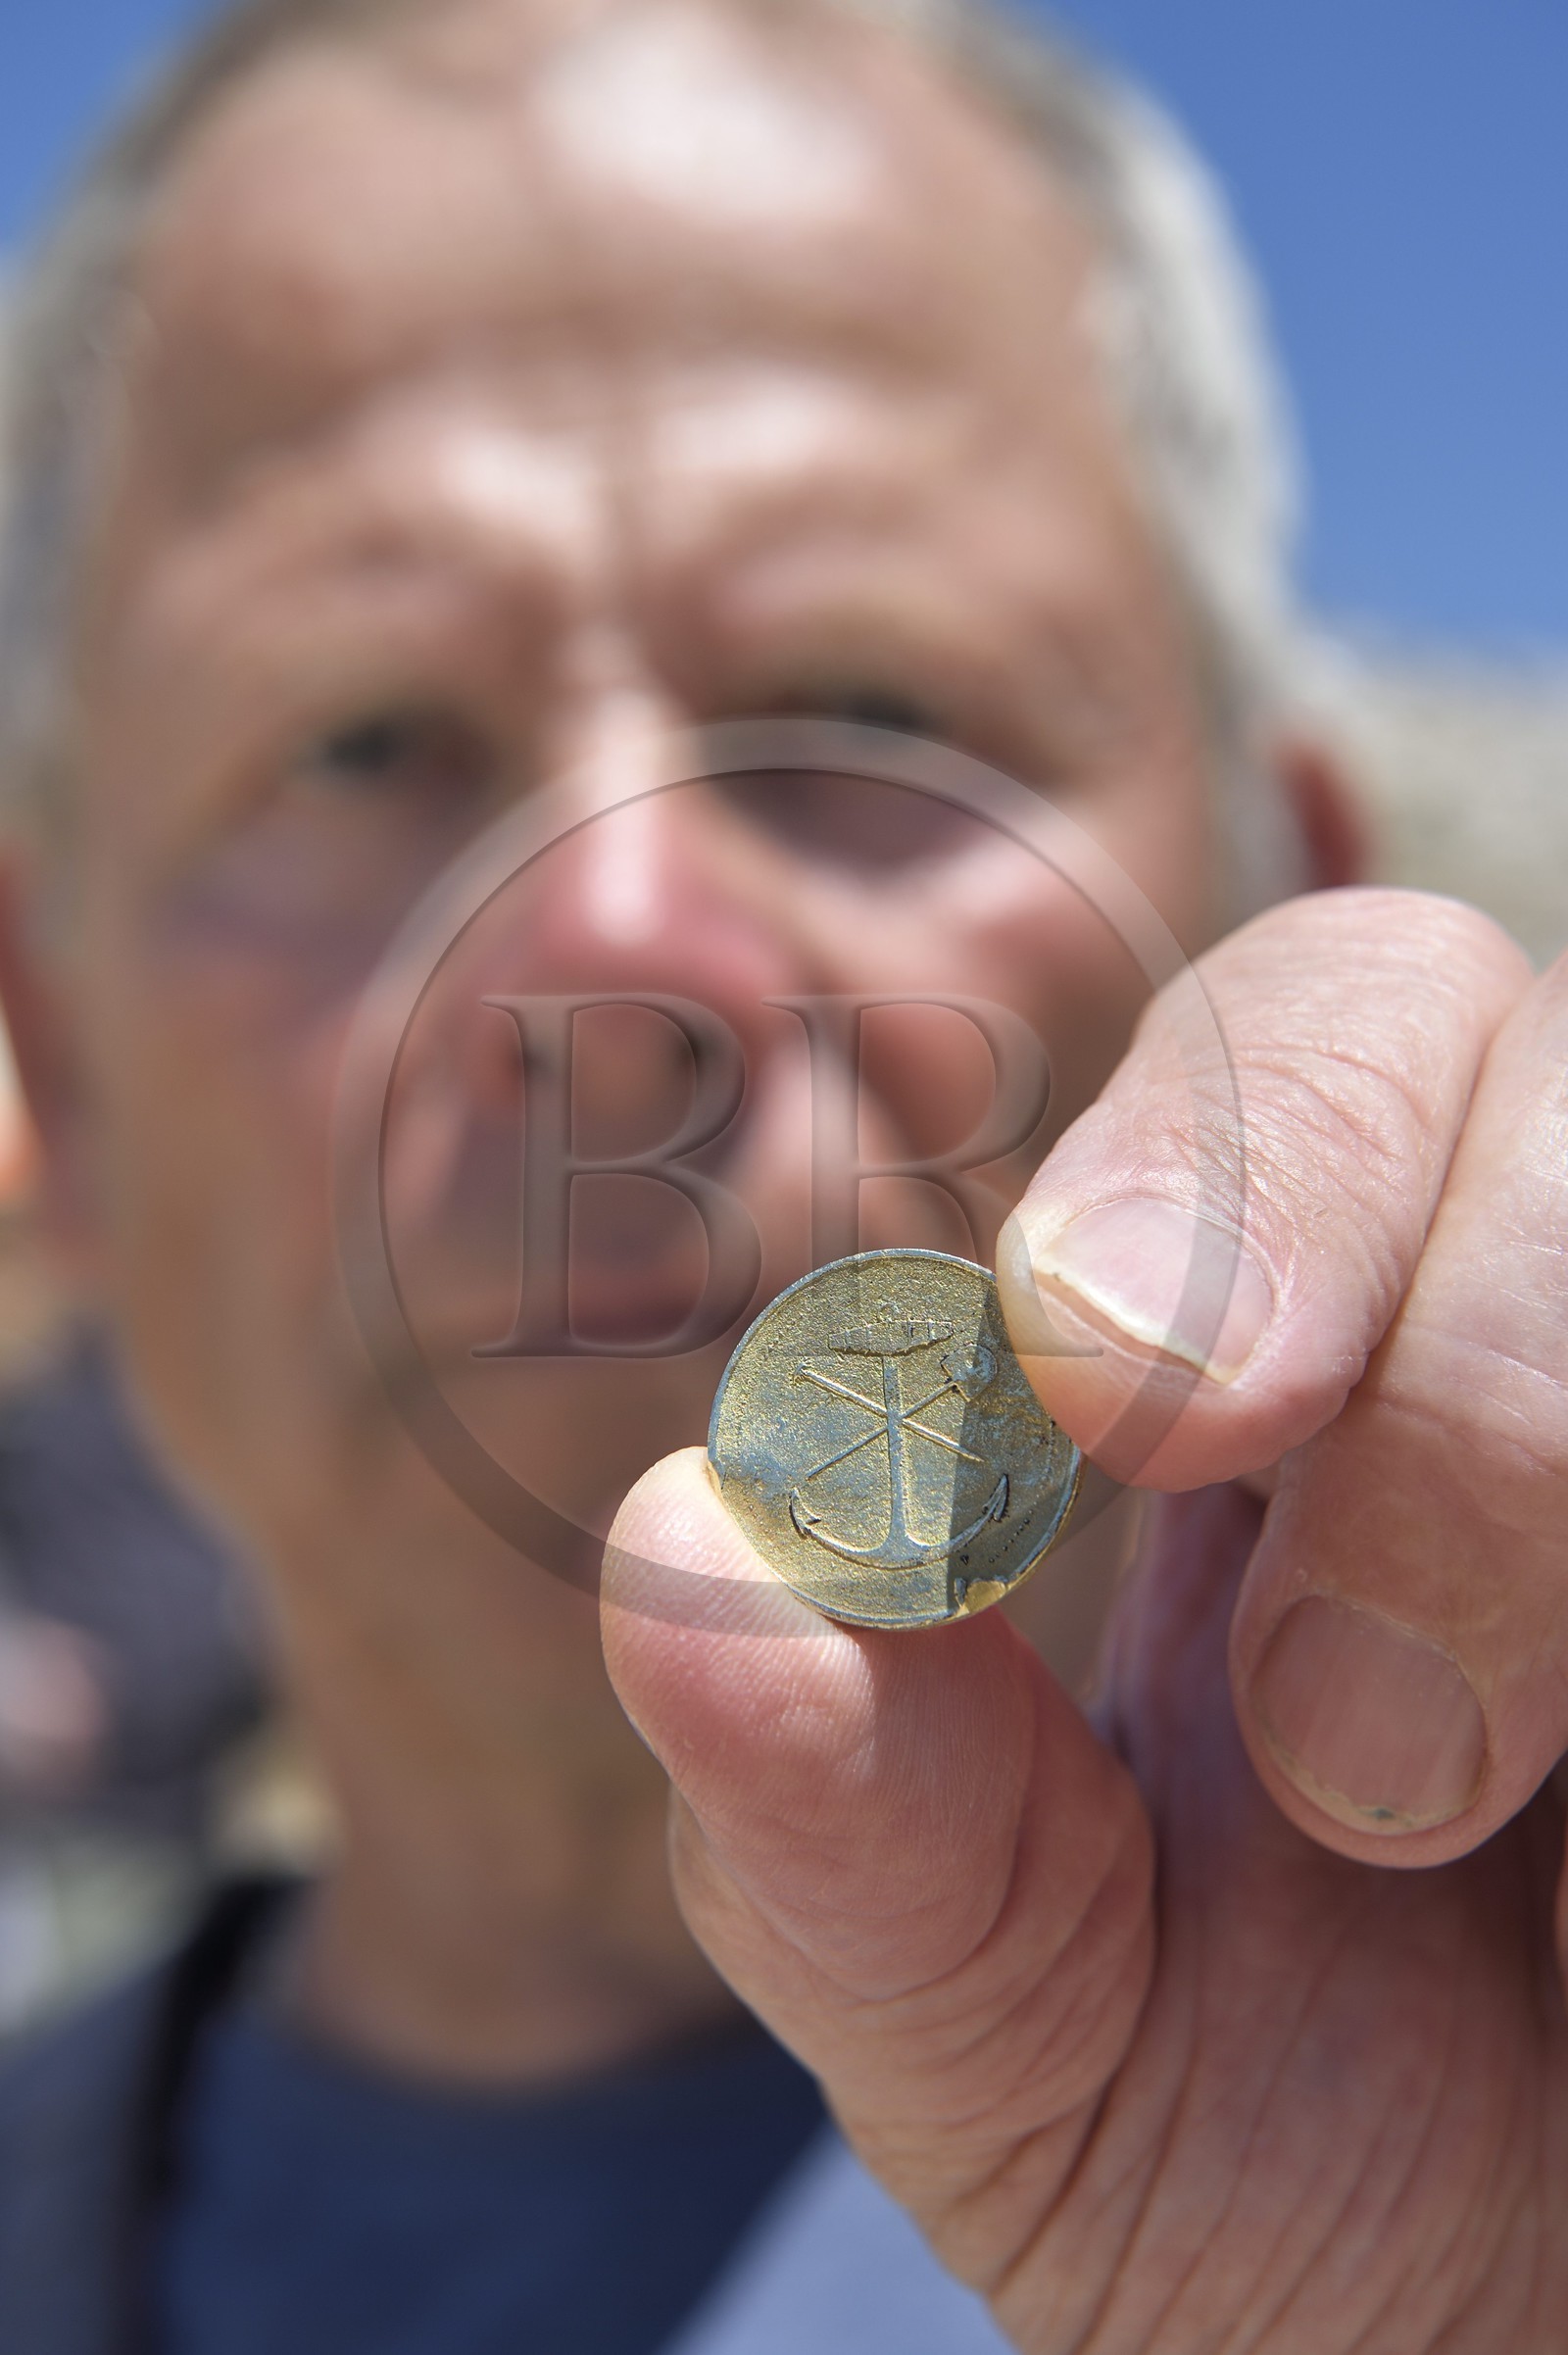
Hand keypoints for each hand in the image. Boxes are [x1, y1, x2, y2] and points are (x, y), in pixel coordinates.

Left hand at [602, 887, 1567, 2352]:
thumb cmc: (1288, 2199)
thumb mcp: (1024, 2030)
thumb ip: (843, 1814)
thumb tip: (677, 1535)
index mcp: (1270, 1396)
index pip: (1244, 1066)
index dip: (1184, 1146)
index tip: (1074, 1376)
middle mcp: (1491, 1331)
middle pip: (1450, 1014)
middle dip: (1314, 1198)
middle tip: (1193, 1450)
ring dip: (1499, 1421)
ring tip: (1394, 1775)